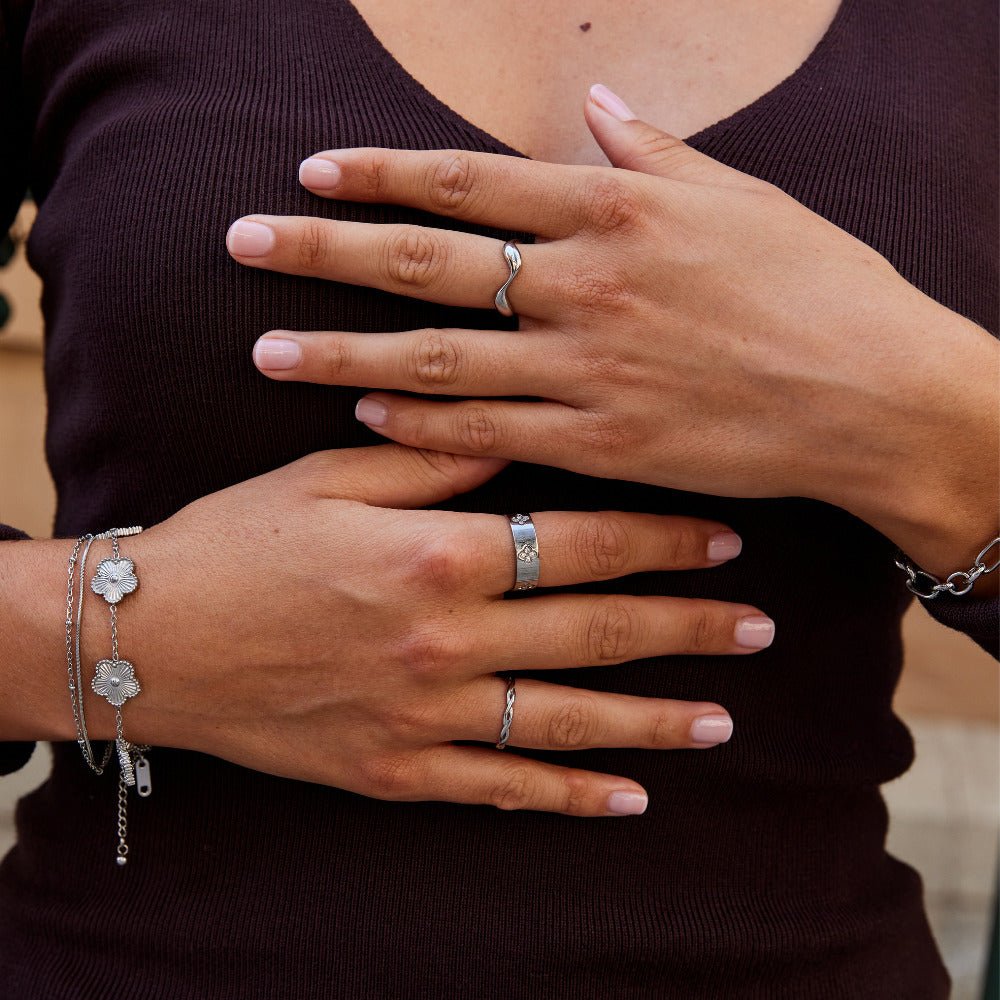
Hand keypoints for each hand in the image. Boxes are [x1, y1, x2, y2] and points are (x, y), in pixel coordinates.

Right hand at [79, 445, 773, 816]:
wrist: (151, 639)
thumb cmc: (241, 540)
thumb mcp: (332, 474)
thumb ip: (434, 454)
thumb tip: (516, 420)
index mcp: (436, 553)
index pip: (581, 541)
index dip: (659, 536)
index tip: (722, 534)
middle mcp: (445, 639)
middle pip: (594, 631)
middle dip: (686, 626)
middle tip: (761, 625)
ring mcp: (423, 714)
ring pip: (565, 719)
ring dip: (651, 719)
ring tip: (723, 719)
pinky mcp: (394, 769)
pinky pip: (497, 787)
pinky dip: (566, 795)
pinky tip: (628, 798)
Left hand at [227, 86, 998, 577]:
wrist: (875, 396)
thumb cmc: (820, 288)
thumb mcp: (744, 199)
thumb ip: (653, 155)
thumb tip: (593, 109)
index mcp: (617, 214)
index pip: (469, 185)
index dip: (382, 177)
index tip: (313, 175)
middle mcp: (587, 286)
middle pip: (427, 264)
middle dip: (324, 253)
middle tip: (242, 246)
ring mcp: (588, 371)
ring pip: (440, 358)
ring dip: (345, 353)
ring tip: (269, 353)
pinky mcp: (601, 446)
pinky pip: (491, 435)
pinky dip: (424, 427)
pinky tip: (366, 419)